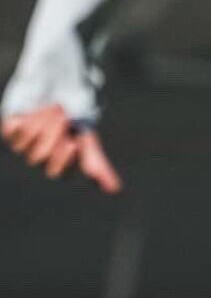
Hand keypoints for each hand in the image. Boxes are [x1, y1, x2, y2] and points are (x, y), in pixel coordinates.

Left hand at [2, 103, 121, 192]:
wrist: (58, 107)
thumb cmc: (74, 132)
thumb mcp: (90, 148)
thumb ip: (100, 168)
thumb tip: (114, 190)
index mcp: (58, 169)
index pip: (55, 171)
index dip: (63, 157)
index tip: (74, 143)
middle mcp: (38, 161)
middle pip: (41, 154)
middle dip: (54, 132)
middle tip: (64, 118)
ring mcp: (23, 147)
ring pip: (30, 137)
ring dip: (46, 120)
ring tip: (56, 110)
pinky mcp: (10, 132)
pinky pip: (18, 127)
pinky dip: (34, 116)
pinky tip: (42, 112)